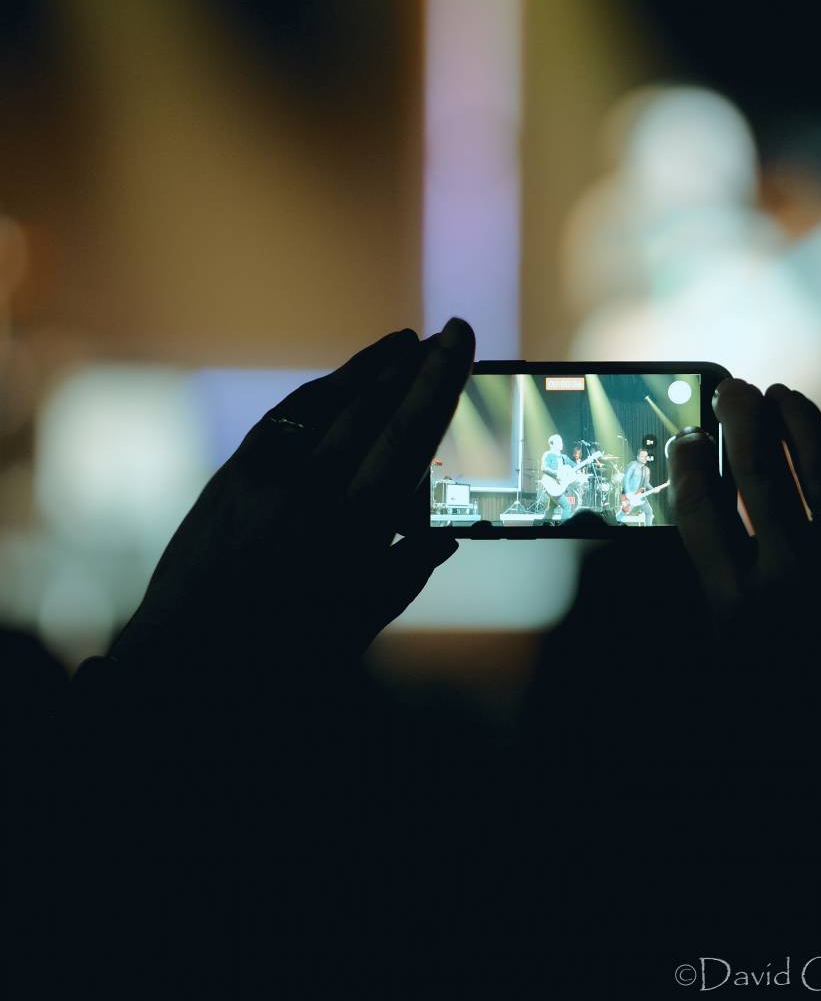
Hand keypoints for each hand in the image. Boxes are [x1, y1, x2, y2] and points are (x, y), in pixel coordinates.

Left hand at [110, 319, 475, 675]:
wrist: (182, 667)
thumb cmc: (283, 659)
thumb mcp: (361, 622)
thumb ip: (408, 571)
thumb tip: (446, 535)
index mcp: (350, 532)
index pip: (407, 435)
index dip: (437, 381)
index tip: (458, 337)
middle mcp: (305, 494)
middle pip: (369, 407)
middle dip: (410, 365)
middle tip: (444, 334)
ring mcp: (261, 479)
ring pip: (323, 404)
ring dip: (367, 369)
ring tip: (402, 345)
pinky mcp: (230, 478)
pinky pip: (285, 421)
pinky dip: (320, 396)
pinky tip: (342, 385)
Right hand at [668, 379, 820, 663]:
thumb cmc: (795, 708)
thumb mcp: (734, 658)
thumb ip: (717, 584)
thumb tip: (707, 502)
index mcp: (737, 608)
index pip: (700, 506)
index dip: (691, 460)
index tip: (690, 438)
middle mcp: (792, 576)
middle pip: (757, 465)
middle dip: (739, 413)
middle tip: (733, 387)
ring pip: (819, 459)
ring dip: (796, 416)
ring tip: (780, 395)